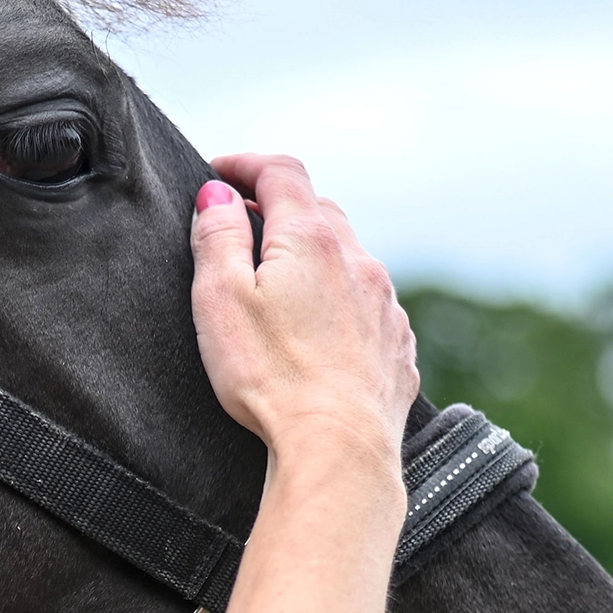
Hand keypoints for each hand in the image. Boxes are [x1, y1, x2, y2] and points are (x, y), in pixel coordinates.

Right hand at [190, 152, 418, 467]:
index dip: (245, 164)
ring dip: (313, 255)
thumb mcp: (221, 300)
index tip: (218, 173)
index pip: (281, 172)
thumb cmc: (270, 378)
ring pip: (348, 257)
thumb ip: (217, 238)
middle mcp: (357, 260)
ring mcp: (384, 303)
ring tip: (280, 282)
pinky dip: (340, 299)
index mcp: (310, 239)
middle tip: (241, 227)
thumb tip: (218, 195)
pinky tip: (319, 330)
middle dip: (278, 208)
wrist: (338, 448)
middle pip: (318, 210)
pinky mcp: (396, 346)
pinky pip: (368, 304)